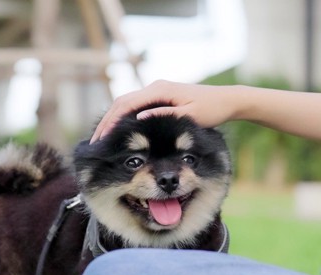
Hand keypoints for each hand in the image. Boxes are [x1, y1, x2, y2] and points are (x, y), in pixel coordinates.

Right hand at [90, 80, 240, 142]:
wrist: (226, 101)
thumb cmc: (211, 110)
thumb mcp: (188, 116)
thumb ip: (164, 115)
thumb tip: (139, 118)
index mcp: (159, 90)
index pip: (126, 105)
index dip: (111, 122)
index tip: (101, 138)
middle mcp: (155, 87)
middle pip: (121, 103)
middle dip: (106, 122)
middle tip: (95, 142)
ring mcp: (156, 91)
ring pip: (126, 104)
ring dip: (112, 120)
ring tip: (102, 138)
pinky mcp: (159, 98)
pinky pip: (135, 106)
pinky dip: (123, 117)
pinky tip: (118, 131)